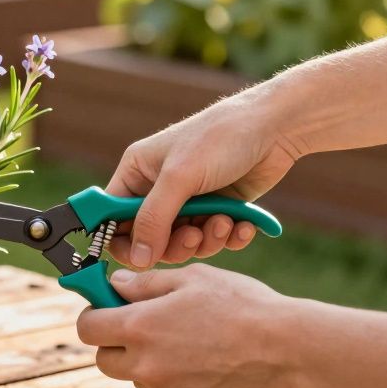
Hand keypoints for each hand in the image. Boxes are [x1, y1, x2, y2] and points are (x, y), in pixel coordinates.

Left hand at [76, 264, 300, 387]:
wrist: (287, 349)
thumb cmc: (241, 304)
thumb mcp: (191, 278)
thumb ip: (144, 284)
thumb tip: (113, 285)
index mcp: (138, 328)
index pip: (87, 329)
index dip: (94, 315)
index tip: (108, 308)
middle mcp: (145, 366)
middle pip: (104, 359)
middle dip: (115, 342)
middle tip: (143, 326)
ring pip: (136, 377)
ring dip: (145, 361)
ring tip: (185, 341)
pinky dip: (173, 379)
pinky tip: (204, 360)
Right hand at [107, 94, 302, 267]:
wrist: (274, 128)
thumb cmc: (219, 139)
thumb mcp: (179, 177)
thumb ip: (153, 219)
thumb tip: (137, 259)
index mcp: (137, 174)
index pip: (112, 219)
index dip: (123, 242)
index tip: (141, 257)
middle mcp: (158, 190)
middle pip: (150, 240)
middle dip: (174, 244)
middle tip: (193, 236)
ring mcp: (189, 202)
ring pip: (184, 245)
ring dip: (206, 240)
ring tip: (223, 221)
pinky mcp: (217, 210)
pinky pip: (213, 240)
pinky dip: (228, 237)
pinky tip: (241, 224)